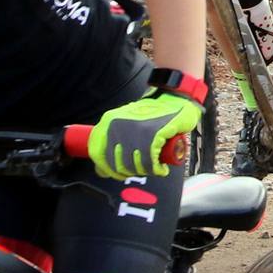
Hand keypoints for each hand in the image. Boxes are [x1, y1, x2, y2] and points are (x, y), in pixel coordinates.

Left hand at [87, 90, 201, 178]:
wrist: (175, 100)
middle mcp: (119, 125)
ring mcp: (135, 130)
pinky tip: (160, 168)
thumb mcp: (125, 122)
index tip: (114, 173)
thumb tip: (101, 170)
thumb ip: (111, 140)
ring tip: (152, 166)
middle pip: (116, 164)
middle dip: (129, 172)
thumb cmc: (152, 113)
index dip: (105, 169)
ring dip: (145, 171)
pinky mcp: (153, 135)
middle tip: (139, 170)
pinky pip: (151, 164)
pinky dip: (157, 170)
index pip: (97, 152)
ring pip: (134, 166)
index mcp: (109, 121)